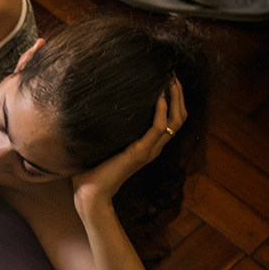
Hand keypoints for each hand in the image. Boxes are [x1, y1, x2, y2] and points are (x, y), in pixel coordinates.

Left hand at [72, 77, 186, 214]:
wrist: (90, 194)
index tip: (168, 80)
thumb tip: (92, 107)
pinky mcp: (140, 153)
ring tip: (170, 81)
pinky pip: (157, 129)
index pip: (172, 120)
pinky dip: (160, 112)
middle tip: (172, 75)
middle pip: (179, 118)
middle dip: (178, 95)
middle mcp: (153, 147)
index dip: (175, 100)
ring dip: (174, 99)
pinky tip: (158, 98)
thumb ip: (105, 129)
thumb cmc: (91, 171)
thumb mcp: (103, 145)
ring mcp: (149, 150)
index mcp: (148, 146)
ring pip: (174, 122)